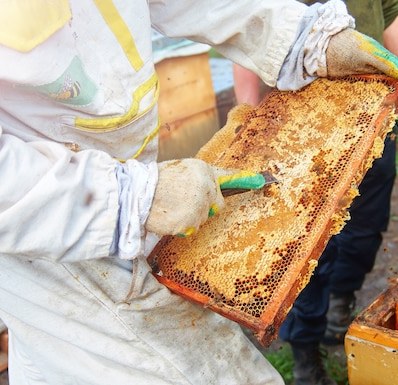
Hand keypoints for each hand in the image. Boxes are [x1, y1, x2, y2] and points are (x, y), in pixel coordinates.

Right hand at [145, 159, 264, 236]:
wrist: (136, 193)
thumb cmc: (154, 181)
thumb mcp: (181, 170)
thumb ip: (200, 178)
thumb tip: (215, 189)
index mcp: (203, 169)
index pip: (228, 176)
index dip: (245, 179)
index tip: (261, 181)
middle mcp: (206, 186)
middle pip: (217, 204)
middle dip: (204, 206)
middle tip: (181, 201)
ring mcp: (200, 204)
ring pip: (203, 218)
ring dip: (190, 216)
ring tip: (170, 206)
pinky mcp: (192, 221)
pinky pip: (191, 228)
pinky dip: (180, 226)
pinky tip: (168, 216)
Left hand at [324, 29, 397, 127]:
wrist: (321, 48)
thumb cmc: (347, 46)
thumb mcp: (369, 54)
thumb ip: (390, 64)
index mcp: (389, 68)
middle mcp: (380, 78)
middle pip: (397, 96)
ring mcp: (366, 86)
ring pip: (382, 102)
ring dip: (387, 114)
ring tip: (387, 126)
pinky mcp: (353, 93)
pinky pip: (364, 105)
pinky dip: (369, 114)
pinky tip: (368, 124)